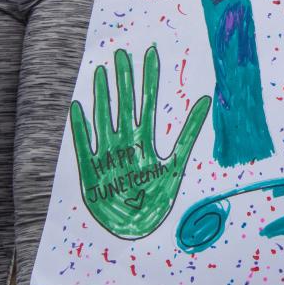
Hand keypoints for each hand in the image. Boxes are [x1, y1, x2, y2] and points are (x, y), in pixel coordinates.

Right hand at [70, 45, 211, 238]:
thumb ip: (188, 135)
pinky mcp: (90, 172)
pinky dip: (81, 129)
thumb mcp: (176, 167)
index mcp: (144, 143)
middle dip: (123, 80)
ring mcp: (107, 156)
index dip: (149, 80)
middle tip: (122, 52)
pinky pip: (84, 146)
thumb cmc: (153, 203)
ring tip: (100, 71)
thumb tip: (207, 103)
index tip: (150, 54)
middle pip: (124, 105)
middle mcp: (125, 144)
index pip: (147, 103)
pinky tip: (76, 107)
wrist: (134, 232)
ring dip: (102, 96)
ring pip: (104, 118)